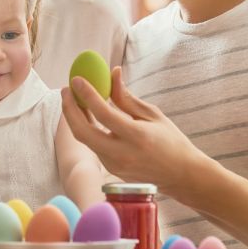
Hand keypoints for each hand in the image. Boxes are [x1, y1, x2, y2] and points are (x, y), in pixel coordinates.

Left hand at [60, 67, 208, 195]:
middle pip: (82, 132)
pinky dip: (85, 128)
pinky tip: (86, 114)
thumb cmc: (170, 141)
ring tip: (74, 98)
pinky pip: (92, 145)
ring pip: (85, 139)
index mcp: (137, 137)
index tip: (76, 79)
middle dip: (69, 109)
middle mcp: (123, 154)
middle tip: (66, 89)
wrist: (181, 175)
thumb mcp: (152, 115)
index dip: (87, 94)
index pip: (103, 113)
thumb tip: (112, 73)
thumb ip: (127, 97)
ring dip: (75, 118)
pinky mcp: (111, 170)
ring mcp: (115, 165)